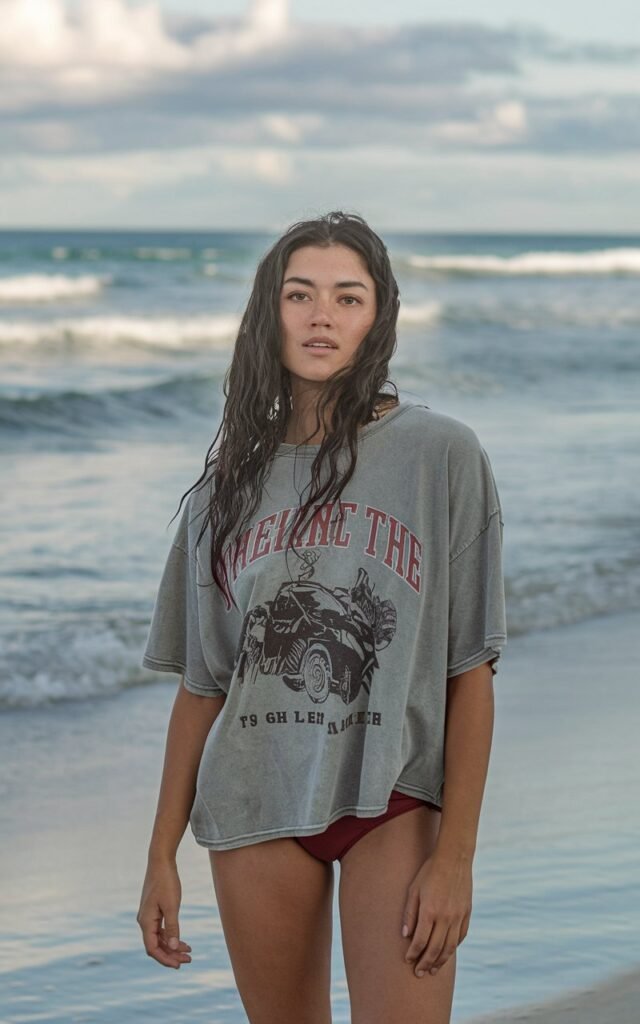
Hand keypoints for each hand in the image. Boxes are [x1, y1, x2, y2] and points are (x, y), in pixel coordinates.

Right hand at [137, 857, 192, 968]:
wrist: (161, 861)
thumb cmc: (166, 881)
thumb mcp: (172, 905)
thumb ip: (172, 927)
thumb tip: (173, 947)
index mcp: (145, 921)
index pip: (152, 948)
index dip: (165, 959)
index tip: (179, 965)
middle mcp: (144, 921)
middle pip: (156, 945)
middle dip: (171, 955)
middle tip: (188, 960)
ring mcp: (148, 916)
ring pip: (159, 938)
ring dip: (172, 946)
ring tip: (189, 951)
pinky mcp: (154, 911)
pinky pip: (160, 929)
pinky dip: (171, 936)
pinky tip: (182, 940)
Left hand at [400, 851, 471, 976]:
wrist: (454, 859)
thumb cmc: (429, 872)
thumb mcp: (414, 889)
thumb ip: (409, 913)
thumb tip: (405, 936)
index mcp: (429, 910)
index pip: (420, 940)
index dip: (413, 953)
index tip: (407, 961)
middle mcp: (445, 917)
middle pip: (434, 948)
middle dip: (425, 963)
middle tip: (419, 973)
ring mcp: (458, 916)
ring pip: (449, 947)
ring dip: (440, 961)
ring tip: (433, 970)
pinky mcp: (467, 914)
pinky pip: (460, 937)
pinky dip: (453, 948)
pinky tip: (447, 953)